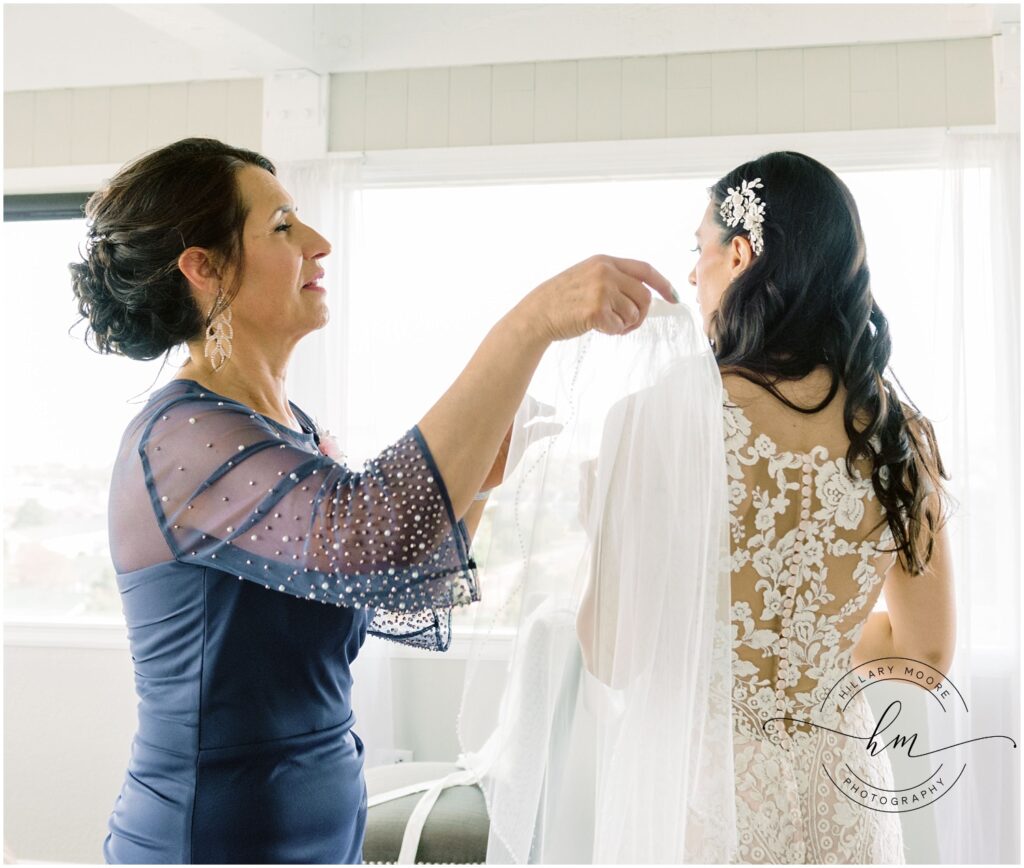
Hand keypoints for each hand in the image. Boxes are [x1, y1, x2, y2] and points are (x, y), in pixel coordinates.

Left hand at [479, 395, 562, 493]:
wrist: (474, 475)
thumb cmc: (470, 452)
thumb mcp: (480, 432)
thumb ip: (491, 418)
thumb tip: (497, 398)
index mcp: (490, 412)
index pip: (506, 396)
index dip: (515, 391)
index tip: (524, 388)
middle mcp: (502, 420)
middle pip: (520, 404)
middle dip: (530, 401)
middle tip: (536, 399)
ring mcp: (512, 431)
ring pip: (529, 417)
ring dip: (541, 412)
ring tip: (551, 410)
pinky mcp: (519, 443)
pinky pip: (535, 433)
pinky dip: (546, 429)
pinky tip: (557, 427)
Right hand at [515, 255, 677, 343]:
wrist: (537, 314)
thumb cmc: (561, 300)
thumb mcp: (587, 276)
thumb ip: (613, 279)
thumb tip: (644, 295)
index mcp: (604, 261)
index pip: (645, 270)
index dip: (663, 284)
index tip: (674, 297)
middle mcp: (605, 272)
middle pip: (644, 296)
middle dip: (640, 314)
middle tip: (627, 324)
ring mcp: (601, 290)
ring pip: (634, 313)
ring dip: (624, 324)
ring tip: (606, 324)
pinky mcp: (596, 310)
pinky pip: (620, 326)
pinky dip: (612, 332)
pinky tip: (597, 328)